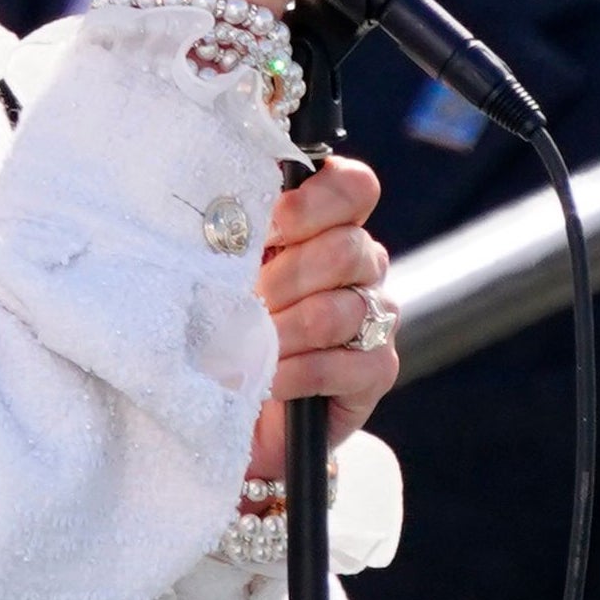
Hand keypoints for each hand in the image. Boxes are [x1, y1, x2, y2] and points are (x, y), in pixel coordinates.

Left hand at [244, 155, 397, 475]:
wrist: (241, 411)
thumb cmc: (229, 327)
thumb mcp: (225, 275)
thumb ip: (235, 241)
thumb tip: (222, 223)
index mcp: (331, 226)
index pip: (353, 188)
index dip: (314, 202)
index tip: (270, 227)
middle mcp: (364, 265)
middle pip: (346, 248)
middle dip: (284, 278)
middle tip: (248, 301)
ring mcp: (377, 318)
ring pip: (340, 310)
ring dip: (283, 331)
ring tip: (247, 345)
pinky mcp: (377, 370)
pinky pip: (343, 364)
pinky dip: (295, 373)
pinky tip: (268, 379)